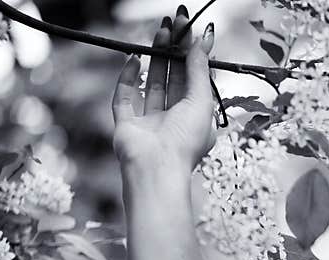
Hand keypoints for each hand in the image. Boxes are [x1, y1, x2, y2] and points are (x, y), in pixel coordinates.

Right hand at [112, 8, 216, 172]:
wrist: (157, 168)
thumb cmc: (186, 141)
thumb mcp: (202, 101)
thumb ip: (200, 70)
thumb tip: (204, 39)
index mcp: (196, 120)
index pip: (195, 81)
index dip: (193, 55)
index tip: (192, 29)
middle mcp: (173, 121)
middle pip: (174, 78)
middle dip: (174, 50)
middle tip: (174, 22)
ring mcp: (149, 123)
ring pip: (152, 82)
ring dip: (155, 56)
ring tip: (161, 31)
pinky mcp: (126, 124)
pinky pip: (125, 96)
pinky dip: (127, 77)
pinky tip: (133, 58)